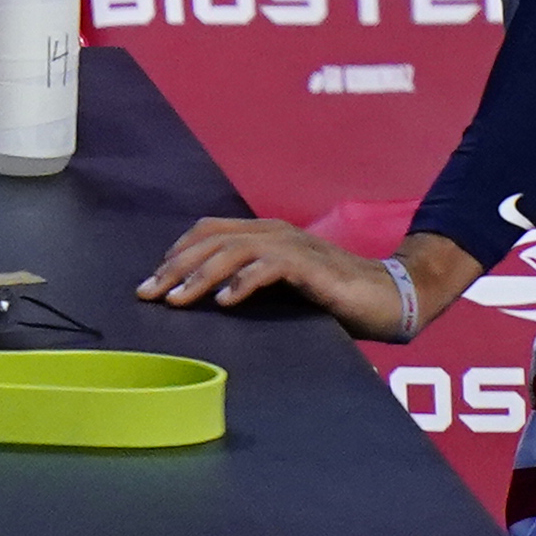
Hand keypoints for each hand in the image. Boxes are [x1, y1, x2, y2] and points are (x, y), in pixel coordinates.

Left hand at [136, 218, 471, 339]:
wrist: (389, 297)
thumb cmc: (333, 300)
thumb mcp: (281, 291)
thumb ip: (250, 288)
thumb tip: (206, 305)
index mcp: (266, 234)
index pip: (209, 230)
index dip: (177, 252)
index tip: (152, 281)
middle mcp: (276, 233)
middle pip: (213, 240)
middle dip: (175, 267)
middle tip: (146, 294)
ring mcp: (295, 247)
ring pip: (235, 250)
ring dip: (200, 275)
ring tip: (176, 300)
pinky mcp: (313, 267)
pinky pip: (272, 267)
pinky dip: (245, 281)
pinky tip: (226, 301)